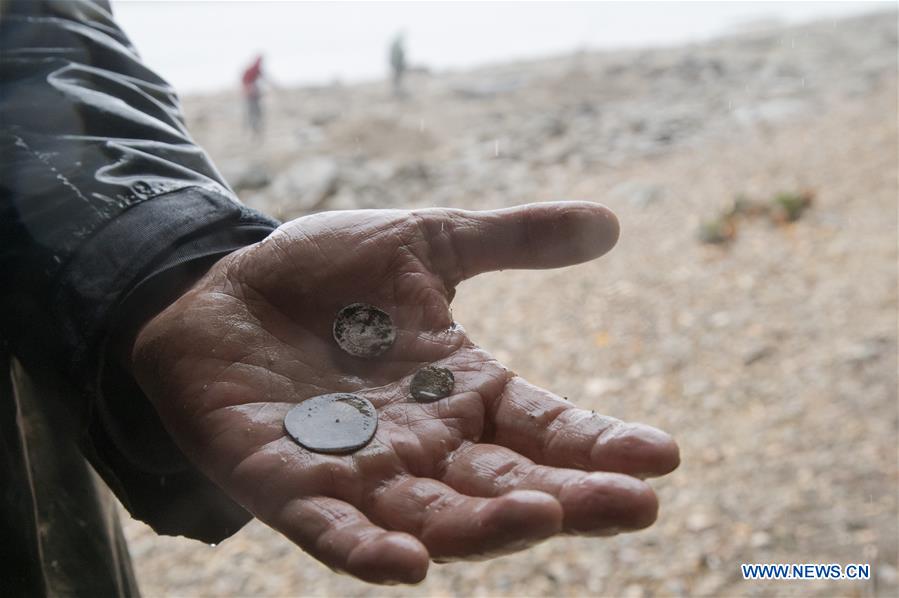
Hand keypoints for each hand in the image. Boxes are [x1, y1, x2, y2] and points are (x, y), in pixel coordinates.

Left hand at [131, 202, 678, 584]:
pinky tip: (407, 562)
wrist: (219, 285)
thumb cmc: (324, 273)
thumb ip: (512, 240)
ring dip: (485, 524)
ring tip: (541, 515)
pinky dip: (367, 549)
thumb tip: (611, 222)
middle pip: (506, 482)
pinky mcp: (285, 481)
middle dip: (571, 498)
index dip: (600, 442)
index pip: (545, 426)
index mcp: (462, 392)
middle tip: (637, 504)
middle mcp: (423, 444)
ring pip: (433, 514)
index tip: (664, 452)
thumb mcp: (426, 243)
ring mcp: (357, 470)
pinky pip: (331, 529)